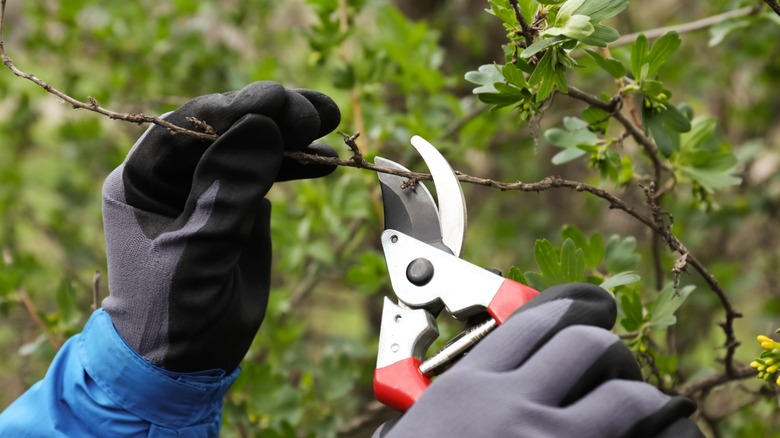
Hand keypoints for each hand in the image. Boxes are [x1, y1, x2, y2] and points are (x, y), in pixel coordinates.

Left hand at [101, 81, 339, 372]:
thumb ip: (229, 190)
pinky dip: (297, 163)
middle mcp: (176, 176)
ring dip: (290, 132)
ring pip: (251, 145)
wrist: (186, 360)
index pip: (188, 129)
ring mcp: (211, 187)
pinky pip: (270, 173)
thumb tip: (264, 126)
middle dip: (270, 115)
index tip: (280, 99)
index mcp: (144, 180)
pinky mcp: (241, 206)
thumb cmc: (174, 311)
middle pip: (225, 128)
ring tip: (329, 119)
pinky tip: (324, 159)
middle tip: (315, 112)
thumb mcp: (199, 249)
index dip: (235, 109)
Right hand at [378, 283, 702, 437]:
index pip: (536, 320)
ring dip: (641, 398)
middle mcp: (512, 409)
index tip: (594, 306)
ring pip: (628, 395)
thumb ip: (454, 398)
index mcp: (467, 389)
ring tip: (639, 412)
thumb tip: (496, 376)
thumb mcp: (416, 431)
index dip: (575, 305)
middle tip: (612, 371)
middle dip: (609, 351)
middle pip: (587, 343)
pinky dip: (665, 436)